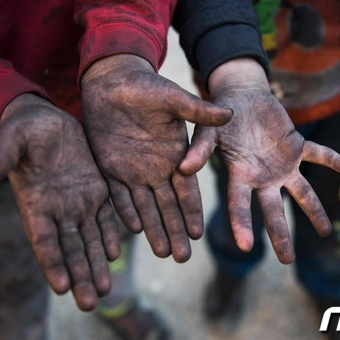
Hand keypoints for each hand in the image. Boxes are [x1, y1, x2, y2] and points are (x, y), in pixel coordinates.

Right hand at [0, 94, 118, 310]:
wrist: (45, 120)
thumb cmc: (23, 129)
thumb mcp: (11, 141)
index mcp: (35, 204)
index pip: (44, 241)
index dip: (52, 263)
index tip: (62, 287)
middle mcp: (57, 210)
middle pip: (70, 249)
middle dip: (80, 275)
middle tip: (90, 303)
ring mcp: (77, 202)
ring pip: (89, 239)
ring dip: (96, 264)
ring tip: (105, 289)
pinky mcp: (95, 190)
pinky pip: (105, 217)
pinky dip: (110, 235)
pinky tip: (115, 254)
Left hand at [81, 54, 232, 262]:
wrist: (113, 81)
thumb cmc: (146, 87)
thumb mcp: (173, 99)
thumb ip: (197, 112)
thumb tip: (230, 114)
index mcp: (176, 155)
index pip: (186, 190)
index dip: (191, 211)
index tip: (198, 234)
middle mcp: (157, 169)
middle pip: (168, 207)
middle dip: (175, 231)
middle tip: (182, 258)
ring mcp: (133, 171)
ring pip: (145, 207)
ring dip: (154, 230)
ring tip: (162, 253)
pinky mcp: (110, 168)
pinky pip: (118, 195)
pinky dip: (125, 212)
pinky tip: (133, 230)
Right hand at [180, 59, 339, 263]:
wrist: (240, 97)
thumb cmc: (219, 117)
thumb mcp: (207, 132)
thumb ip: (199, 150)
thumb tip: (183, 169)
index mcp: (240, 176)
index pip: (239, 205)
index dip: (241, 224)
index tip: (245, 247)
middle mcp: (263, 177)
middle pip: (272, 209)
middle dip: (280, 234)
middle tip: (287, 260)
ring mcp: (282, 164)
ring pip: (301, 192)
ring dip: (314, 210)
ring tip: (326, 232)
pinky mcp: (297, 146)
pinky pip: (318, 155)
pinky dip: (333, 161)